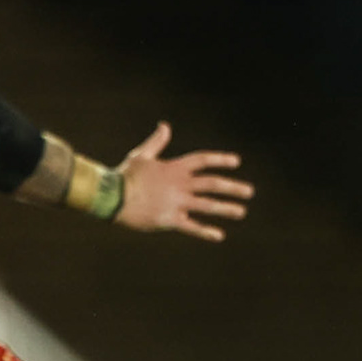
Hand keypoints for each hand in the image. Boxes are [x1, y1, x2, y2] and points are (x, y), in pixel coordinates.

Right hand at [115, 122, 254, 241]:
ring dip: (226, 208)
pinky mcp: (170, 219)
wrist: (112, 196)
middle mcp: (180, 184)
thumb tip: (165, 125)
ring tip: (241, 211)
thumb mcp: (142, 155)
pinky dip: (206, 231)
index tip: (236, 162)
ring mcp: (177, 202)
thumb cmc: (125, 175)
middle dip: (233, 187)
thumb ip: (157, 142)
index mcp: (174, 168)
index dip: (220, 160)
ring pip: (207, 205)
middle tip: (249, 192)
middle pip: (212, 183)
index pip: (202, 160)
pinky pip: (192, 226)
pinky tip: (220, 235)